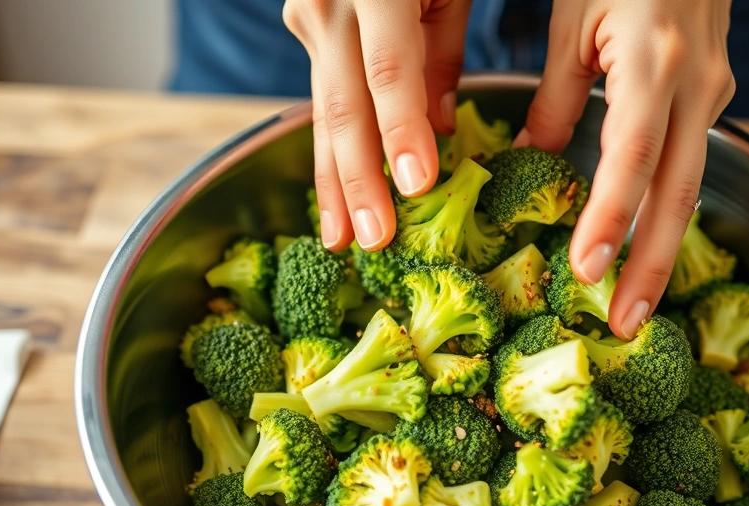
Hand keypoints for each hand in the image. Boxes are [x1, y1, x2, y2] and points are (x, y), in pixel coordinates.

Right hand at [284, 0, 470, 250]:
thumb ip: (441, 52)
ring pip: (322, 114)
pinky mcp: (306, 35)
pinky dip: (331, 153)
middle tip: (374, 238)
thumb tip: (440, 126)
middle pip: (343, 104)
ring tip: (342, 238)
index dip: (401, 128)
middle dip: (358, 177)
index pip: (389, 68)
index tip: (416, 183)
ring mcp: (309, 20)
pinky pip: (322, 103)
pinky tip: (335, 200)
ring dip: (333, 180)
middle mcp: (329, 3)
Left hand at [515, 0, 734, 339]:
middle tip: (624, 323)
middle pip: (678, 191)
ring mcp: (712, 90)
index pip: (632, 157)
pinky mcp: (713, 92)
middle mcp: (694, 83)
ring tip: (633, 299)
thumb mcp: (573, 17)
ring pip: (689, 183)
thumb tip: (532, 156)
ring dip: (662, 245)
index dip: (611, 219)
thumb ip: (555, 94)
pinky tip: (644, 240)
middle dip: (652, 264)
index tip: (585, 272)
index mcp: (652, 60)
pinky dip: (665, 207)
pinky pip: (689, 159)